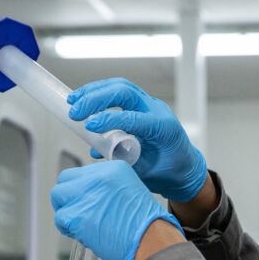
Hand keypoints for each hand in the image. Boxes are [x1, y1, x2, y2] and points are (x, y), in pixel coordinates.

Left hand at [51, 161, 183, 259]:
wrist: (152, 242)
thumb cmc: (146, 226)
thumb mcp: (132, 193)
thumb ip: (109, 190)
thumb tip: (91, 197)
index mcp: (113, 169)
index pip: (82, 173)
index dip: (81, 190)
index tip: (87, 202)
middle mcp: (98, 177)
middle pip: (65, 180)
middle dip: (68, 197)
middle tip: (78, 212)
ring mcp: (86, 195)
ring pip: (58, 197)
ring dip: (66, 212)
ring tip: (81, 224)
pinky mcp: (76, 215)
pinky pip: (60, 218)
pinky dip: (67, 228)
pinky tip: (82, 234)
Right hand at [67, 78, 207, 202]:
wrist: (185, 168)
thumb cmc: (169, 172)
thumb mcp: (147, 172)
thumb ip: (124, 161)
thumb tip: (96, 151)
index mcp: (163, 128)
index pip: (133, 117)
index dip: (109, 120)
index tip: (89, 126)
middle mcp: (157, 111)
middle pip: (125, 92)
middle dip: (97, 98)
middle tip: (75, 111)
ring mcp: (150, 105)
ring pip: (121, 87)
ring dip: (95, 91)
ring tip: (74, 100)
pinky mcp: (142, 105)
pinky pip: (120, 92)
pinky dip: (100, 93)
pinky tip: (84, 101)